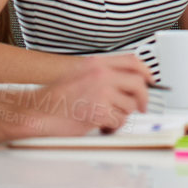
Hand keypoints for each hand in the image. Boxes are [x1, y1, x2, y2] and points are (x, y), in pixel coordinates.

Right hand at [26, 58, 152, 136]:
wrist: (37, 112)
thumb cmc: (54, 98)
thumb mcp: (79, 74)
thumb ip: (102, 74)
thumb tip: (125, 82)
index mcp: (97, 64)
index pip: (132, 61)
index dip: (145, 71)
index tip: (150, 80)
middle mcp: (101, 74)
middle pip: (138, 83)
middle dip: (143, 97)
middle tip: (141, 107)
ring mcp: (101, 92)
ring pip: (129, 105)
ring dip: (121, 115)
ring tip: (106, 118)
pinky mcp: (99, 111)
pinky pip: (119, 121)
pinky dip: (112, 127)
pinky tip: (100, 126)